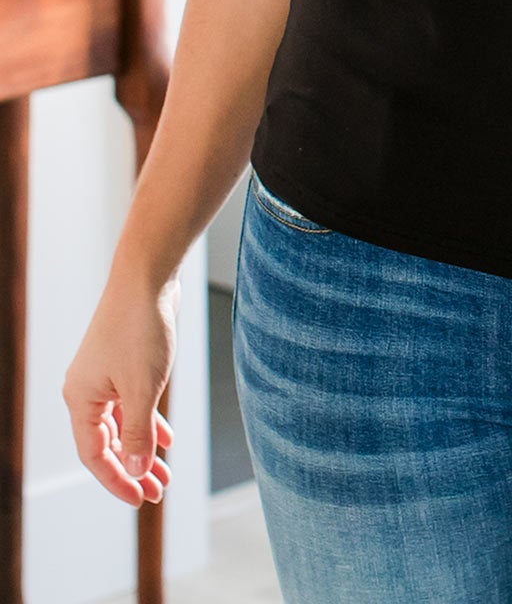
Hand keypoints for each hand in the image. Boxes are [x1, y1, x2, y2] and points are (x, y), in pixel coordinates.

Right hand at [62, 273, 181, 508]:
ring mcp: (104, 375)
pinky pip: (131, 404)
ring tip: (166, 473)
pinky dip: (147, 422)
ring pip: (122, 424)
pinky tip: (166, 439)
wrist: (148, 277)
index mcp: (81, 399)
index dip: (117, 480)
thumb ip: (139, 434)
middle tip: (158, 491)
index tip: (140, 499)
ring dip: (143, 448)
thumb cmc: (141, 330)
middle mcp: (86, 390)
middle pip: (108, 443)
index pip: (95, 455)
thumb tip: (136, 470)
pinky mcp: (122, 362)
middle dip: (133, 469)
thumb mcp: (143, 389)